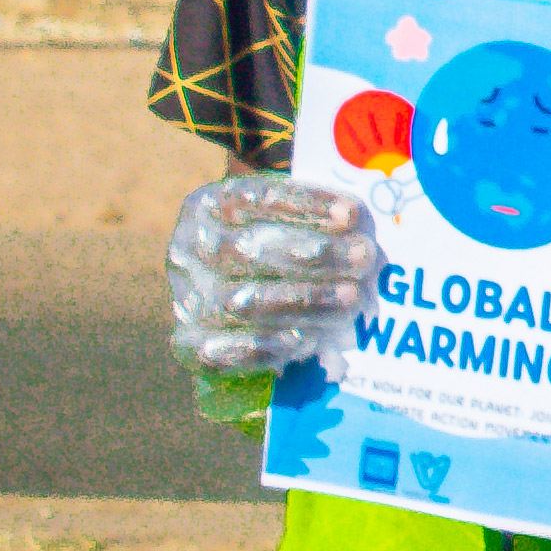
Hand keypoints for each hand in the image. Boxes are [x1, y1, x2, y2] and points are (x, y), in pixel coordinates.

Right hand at [166, 176, 375, 381]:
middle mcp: (188, 249)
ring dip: (305, 301)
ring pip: (243, 302)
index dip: (305, 205)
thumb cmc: (270, 246)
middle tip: (364, 258)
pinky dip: (267, 346)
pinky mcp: (188, 344)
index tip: (352, 215)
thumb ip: (314, 222)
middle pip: (250, 251)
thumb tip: (364, 237)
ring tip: (352, 298)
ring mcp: (185, 298)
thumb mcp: (282, 219)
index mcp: (207, 205)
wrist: (225, 293)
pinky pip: (221, 352)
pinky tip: (306, 340)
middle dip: (315, 256)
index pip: (253, 198)